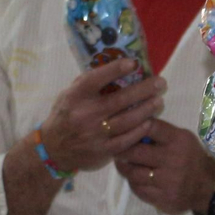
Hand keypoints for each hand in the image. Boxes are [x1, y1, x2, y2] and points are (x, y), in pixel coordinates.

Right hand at [40, 58, 163, 174]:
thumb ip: (90, 82)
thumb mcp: (70, 95)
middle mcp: (85, 114)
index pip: (96, 79)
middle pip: (120, 100)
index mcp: (75, 96)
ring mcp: (94, 134)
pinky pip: (128, 139)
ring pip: (128, 120)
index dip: (116, 69)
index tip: (134, 63)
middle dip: (145, 90)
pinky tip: (149, 121)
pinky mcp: (103, 151)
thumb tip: (119, 66)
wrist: (54, 150)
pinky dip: (141, 129)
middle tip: (161, 83)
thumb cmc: (68, 114)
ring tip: (159, 101)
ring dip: (148, 109)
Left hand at [114, 119, 214, 214]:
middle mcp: (173, 159)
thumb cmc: (191, 159)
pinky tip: (134, 178)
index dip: (134, 127)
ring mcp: (167, 180)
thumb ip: (162, 133)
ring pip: (133, 172)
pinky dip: (132, 182)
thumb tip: (134, 125)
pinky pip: (137, 189)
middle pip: (135, 151)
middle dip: (122, 150)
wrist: (206, 188)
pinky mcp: (162, 197)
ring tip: (123, 163)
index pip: (150, 127)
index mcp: (179, 140)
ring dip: (124, 168)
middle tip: (116, 149)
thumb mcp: (184, 140)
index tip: (125, 129)